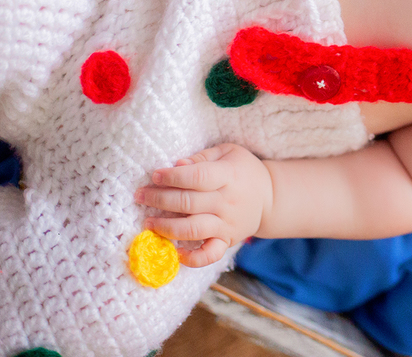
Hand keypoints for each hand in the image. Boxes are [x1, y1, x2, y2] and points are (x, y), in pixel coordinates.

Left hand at [136, 143, 273, 268]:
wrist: (270, 197)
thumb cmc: (244, 170)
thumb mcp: (228, 153)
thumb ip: (202, 157)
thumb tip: (178, 165)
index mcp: (229, 176)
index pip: (196, 177)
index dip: (173, 177)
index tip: (155, 175)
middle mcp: (227, 201)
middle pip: (188, 203)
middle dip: (159, 199)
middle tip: (140, 196)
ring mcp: (227, 224)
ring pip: (193, 229)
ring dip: (166, 227)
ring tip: (148, 222)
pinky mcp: (226, 240)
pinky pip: (209, 255)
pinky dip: (192, 259)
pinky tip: (176, 253)